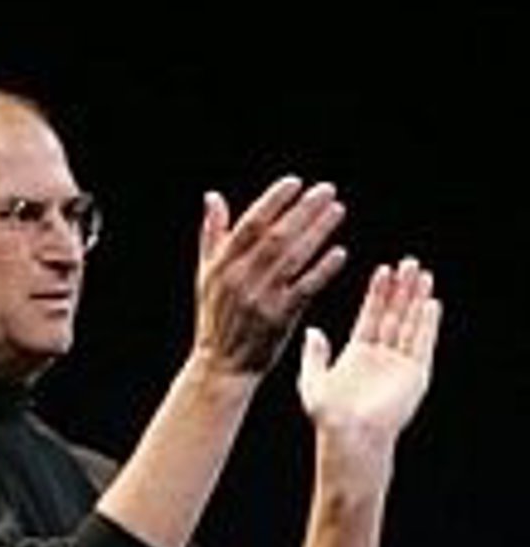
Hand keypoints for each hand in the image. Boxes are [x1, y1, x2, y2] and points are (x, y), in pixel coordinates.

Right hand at [195, 177, 348, 375]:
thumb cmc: (217, 315)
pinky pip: (306, 288)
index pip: (250, 224)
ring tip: (338, 211)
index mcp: (221, 265)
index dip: (273, 201)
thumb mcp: (206, 274)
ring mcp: (261, 298)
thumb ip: (212, 234)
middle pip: (276, 237)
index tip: (295, 182)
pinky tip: (340, 253)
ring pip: (293, 258)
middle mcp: (240, 278)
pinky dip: (323, 269)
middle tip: (327, 190)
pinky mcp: (280, 317)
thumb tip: (213, 196)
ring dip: (318, 232)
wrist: (222, 363)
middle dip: (303, 211)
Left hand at [297, 257, 441, 452]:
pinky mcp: (415, 375)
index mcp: (358, 353)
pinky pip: (422, 344)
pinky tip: (432, 304)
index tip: (383, 270)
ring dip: (417, 301)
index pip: (371, 315)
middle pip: (394, 314)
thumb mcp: (313, 380)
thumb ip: (314, 355)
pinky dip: (427, 325)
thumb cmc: (328, 415)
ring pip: (410, 324)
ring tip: (424, 275)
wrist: (351, 437)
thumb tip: (312, 331)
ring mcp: (399, 364)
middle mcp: (381, 355)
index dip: (378, 293)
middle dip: (401, 289)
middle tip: (409, 262)